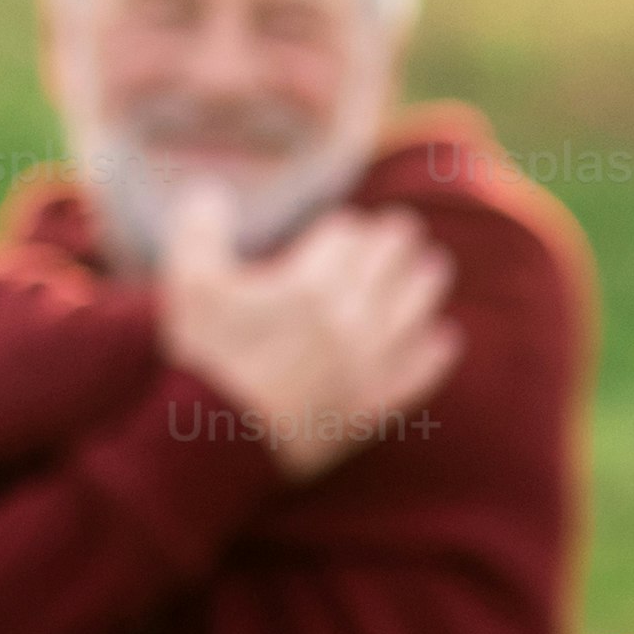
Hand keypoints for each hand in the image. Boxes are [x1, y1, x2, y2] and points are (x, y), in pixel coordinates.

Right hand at [155, 184, 456, 482]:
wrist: (216, 444)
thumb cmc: (202, 361)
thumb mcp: (188, 286)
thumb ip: (200, 230)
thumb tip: (210, 190)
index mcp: (311, 282)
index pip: (347, 236)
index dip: (346, 228)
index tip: (346, 227)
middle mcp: (351, 318)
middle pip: (389, 265)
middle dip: (395, 243)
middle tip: (402, 232)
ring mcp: (367, 364)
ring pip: (414, 311)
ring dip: (426, 283)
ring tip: (434, 268)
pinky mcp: (372, 407)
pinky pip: (419, 374)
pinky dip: (435, 354)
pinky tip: (446, 339)